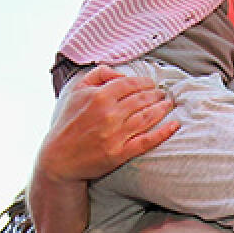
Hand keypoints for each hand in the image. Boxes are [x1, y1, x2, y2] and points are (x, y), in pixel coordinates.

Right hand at [41, 66, 178, 183]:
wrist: (58, 158)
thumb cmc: (68, 122)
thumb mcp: (76, 92)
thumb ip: (97, 75)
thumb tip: (121, 74)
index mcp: (98, 97)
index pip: (130, 84)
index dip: (145, 83)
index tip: (152, 84)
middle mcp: (108, 114)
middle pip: (142, 100)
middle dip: (157, 95)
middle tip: (164, 94)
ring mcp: (115, 134)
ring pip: (147, 117)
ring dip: (162, 109)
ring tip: (169, 104)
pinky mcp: (120, 153)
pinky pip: (147, 140)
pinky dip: (163, 132)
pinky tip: (174, 125)